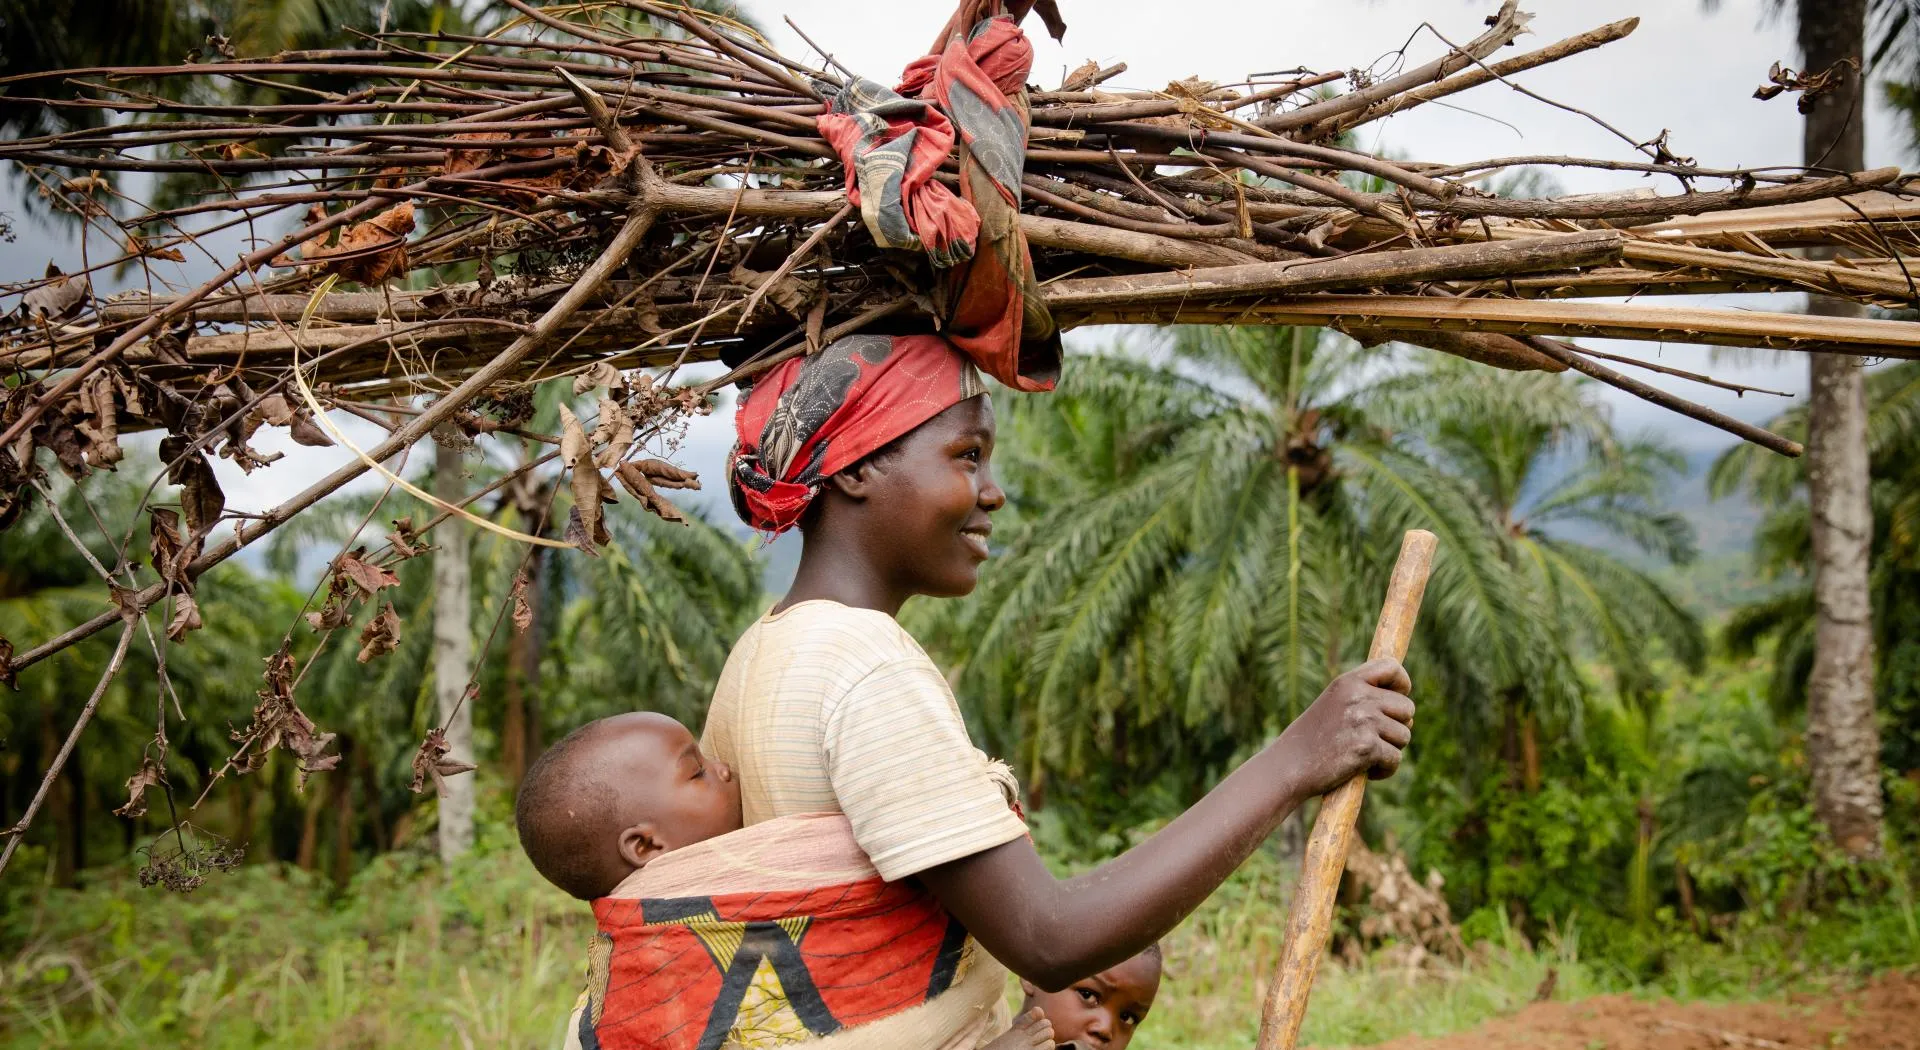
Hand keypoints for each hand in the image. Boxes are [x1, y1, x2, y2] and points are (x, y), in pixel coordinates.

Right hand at [1272, 658, 1413, 796]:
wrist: (1288, 766)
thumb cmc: (1310, 739)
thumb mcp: (1333, 705)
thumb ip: (1362, 698)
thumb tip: (1405, 709)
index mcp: (1348, 682)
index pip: (1391, 667)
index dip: (1402, 683)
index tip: (1399, 697)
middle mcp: (1357, 696)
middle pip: (1407, 708)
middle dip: (1397, 727)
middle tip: (1375, 740)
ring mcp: (1363, 721)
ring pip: (1404, 736)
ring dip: (1390, 750)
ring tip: (1365, 756)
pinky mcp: (1367, 747)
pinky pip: (1395, 759)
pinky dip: (1385, 770)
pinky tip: (1365, 772)